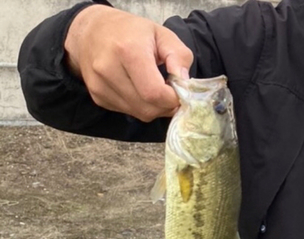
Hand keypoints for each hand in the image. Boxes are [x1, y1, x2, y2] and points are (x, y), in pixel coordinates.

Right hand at [64, 5, 192, 120]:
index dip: (172, 99)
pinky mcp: (98, 97)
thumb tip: (184, 84)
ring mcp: (100, 86)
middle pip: (147, 108)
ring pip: (138, 114)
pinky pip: (128, 112)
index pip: (154, 92)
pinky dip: (139, 106)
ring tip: (154, 89)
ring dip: (153, 108)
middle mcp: (109, 70)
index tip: (179, 93)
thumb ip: (179, 56)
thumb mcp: (161, 34)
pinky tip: (138, 90)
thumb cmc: (130, 31)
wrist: (91, 32)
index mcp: (128, 50)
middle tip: (170, 93)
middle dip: (164, 106)